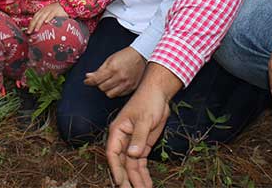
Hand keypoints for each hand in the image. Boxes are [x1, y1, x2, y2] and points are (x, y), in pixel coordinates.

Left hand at [27, 3, 68, 32]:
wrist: (65, 4)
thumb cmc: (56, 11)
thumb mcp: (48, 14)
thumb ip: (44, 20)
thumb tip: (39, 29)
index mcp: (41, 11)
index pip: (34, 18)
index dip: (30, 24)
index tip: (28, 31)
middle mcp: (44, 10)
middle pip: (36, 18)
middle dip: (32, 25)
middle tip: (29, 32)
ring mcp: (50, 10)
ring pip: (42, 17)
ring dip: (38, 24)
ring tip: (36, 30)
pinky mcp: (56, 11)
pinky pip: (51, 15)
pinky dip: (48, 18)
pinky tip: (46, 22)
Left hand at [84, 46, 145, 97]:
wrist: (140, 55)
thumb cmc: (125, 56)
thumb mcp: (110, 60)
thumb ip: (99, 70)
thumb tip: (88, 77)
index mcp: (113, 69)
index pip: (97, 80)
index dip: (89, 81)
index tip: (87, 81)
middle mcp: (120, 77)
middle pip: (102, 88)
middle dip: (99, 84)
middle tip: (100, 80)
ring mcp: (127, 84)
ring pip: (110, 94)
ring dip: (107, 89)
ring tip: (109, 83)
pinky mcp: (132, 88)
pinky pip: (119, 95)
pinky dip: (115, 91)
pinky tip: (116, 85)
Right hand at [106, 64, 180, 187]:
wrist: (158, 93)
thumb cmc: (148, 101)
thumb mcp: (144, 119)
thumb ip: (138, 137)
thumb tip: (132, 155)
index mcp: (117, 131)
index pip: (113, 153)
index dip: (115, 169)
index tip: (120, 182)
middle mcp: (123, 140)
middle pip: (122, 164)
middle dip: (127, 179)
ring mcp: (132, 144)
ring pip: (132, 166)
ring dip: (137, 180)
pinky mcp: (142, 146)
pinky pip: (140, 163)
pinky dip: (143, 174)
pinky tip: (147, 185)